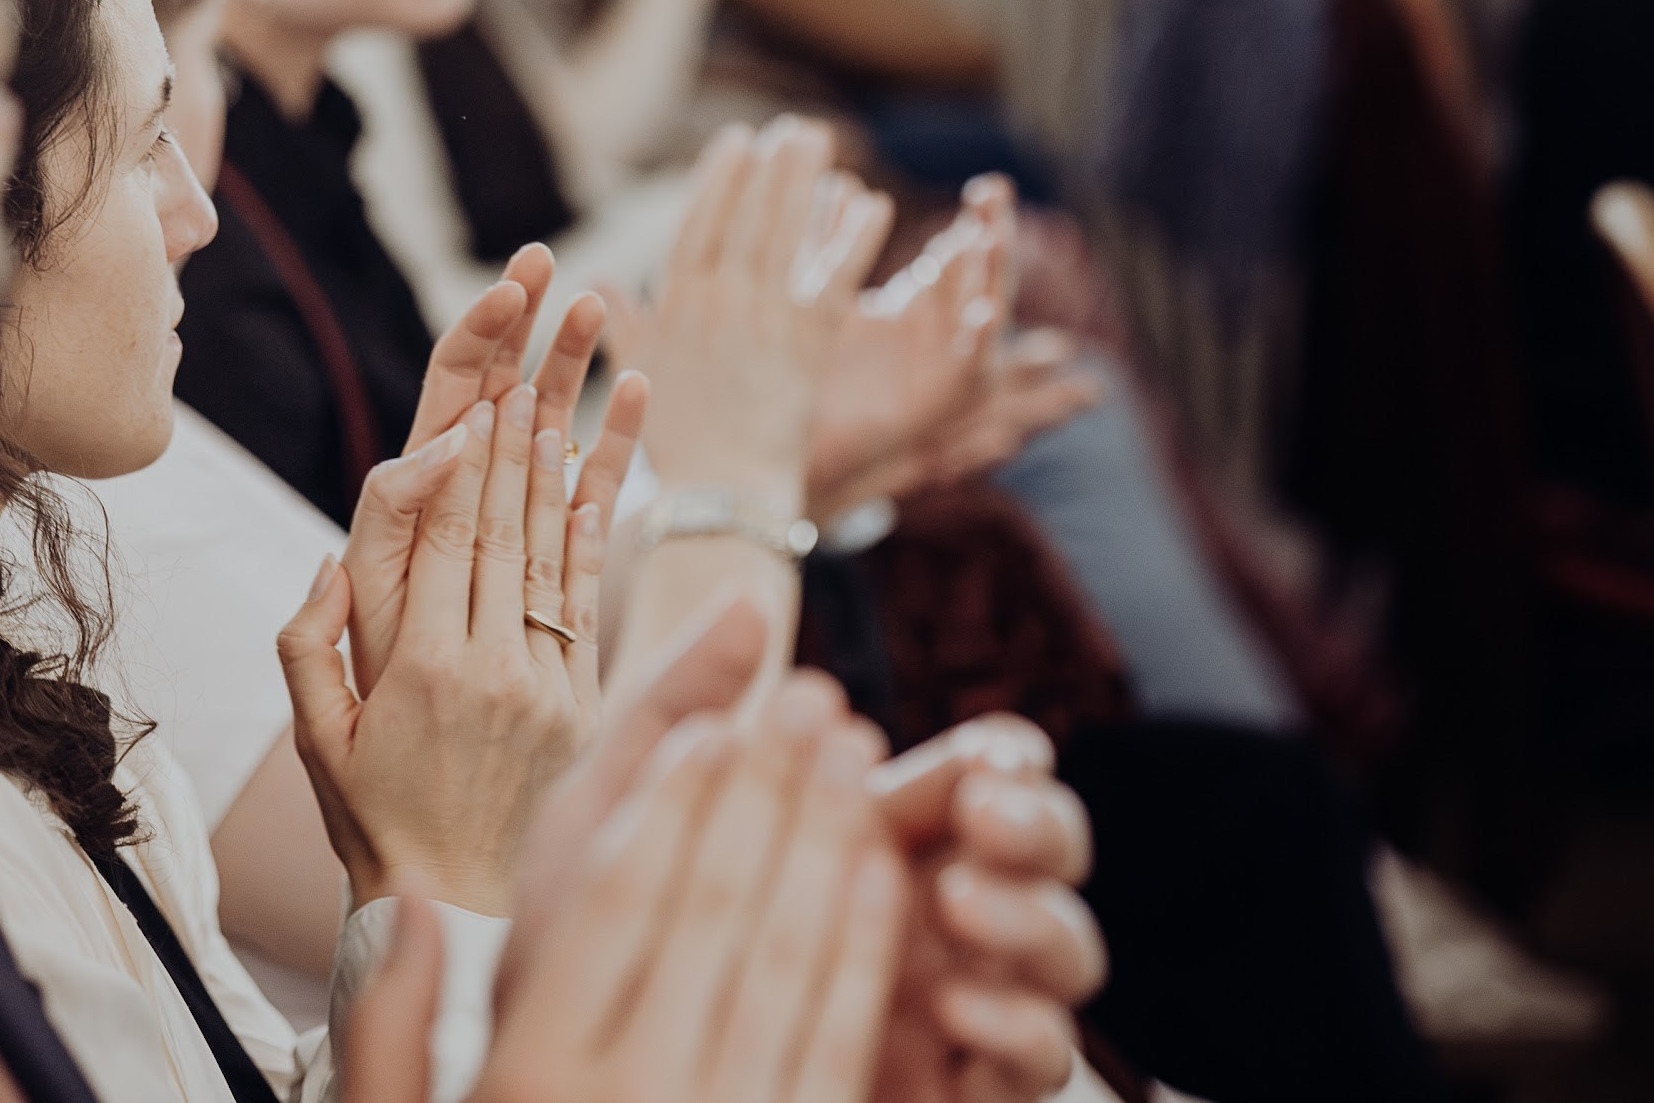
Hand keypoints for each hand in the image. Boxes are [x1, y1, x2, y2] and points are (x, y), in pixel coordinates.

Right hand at [278, 377, 637, 914]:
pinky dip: (587, 543)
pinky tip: (591, 489)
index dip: (465, 465)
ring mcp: (545, 688)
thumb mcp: (315, 736)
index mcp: (419, 670)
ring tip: (556, 408)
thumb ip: (306, 644)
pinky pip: (584, 607)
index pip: (446, 540)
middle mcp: (489, 670)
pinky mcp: (582, 706)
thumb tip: (326, 559)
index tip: (476, 402)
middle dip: (511, 448)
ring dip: (552, 477)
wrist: (453, 900)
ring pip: (548, 559)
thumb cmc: (369, 813)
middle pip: (502, 533)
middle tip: (521, 377)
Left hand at [347, 242, 646, 688]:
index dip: (474, 337)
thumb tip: (444, 444)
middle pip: (494, 393)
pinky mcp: (551, 570)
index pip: (448, 394)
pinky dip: (611, 447)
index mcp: (412, 509)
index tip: (508, 289)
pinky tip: (637, 391)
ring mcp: (510, 534)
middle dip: (519, 326)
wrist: (422, 805)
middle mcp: (461, 511)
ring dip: (571, 367)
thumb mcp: (363, 615)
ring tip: (595, 302)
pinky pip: (587, 496)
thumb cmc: (379, 722)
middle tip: (544, 257)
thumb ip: (387, 522)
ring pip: (545, 433)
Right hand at [355, 669, 905, 1102]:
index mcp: (537, 1078)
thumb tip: (409, 921)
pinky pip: (839, 1039)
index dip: (674, 804)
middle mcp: (636, 1101)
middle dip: (771, 790)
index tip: (714, 722)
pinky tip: (881, 873)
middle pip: (717, 911)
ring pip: (793, 961)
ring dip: (833, 844)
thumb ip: (391, 1043)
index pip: (618, 903)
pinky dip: (865, 950)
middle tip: (810, 696)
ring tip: (855, 753)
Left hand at [501, 600, 1103, 1102]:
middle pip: (1051, 850)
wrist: (590, 1080)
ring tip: (959, 902)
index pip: (992, 772)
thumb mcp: (623, 818)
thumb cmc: (610, 944)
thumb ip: (678, 706)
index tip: (984, 758)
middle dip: (1037, 824)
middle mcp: (942, 906)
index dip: (1009, 761)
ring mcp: (962, 1000)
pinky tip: (956, 1009)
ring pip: (1063, 951)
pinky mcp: (961, 1086)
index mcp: (889, 825)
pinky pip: (1035, 1064)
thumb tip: (746, 600)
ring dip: (1032, 918)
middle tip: (984, 814)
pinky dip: (1017, 1028)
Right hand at [623, 117, 890, 509]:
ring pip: (787, 232)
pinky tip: (873, 203)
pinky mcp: (808, 342)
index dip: (719, 178)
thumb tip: (597, 284)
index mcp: (676, 304)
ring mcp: (764, 317)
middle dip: (770, 166)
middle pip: (748, 215)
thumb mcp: (637, 374)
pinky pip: (835, 276)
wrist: (721, 493)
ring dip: (806, 182)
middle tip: (792, 130)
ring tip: (822, 143)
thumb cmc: (678, 442)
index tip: (737, 141)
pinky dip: (855, 237)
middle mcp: (719, 301)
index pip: (699, 222)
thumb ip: (625, 322)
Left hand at [808, 181, 1099, 514]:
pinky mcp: (938, 406)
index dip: (978, 220)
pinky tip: (980, 314)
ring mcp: (944, 369)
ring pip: (987, 316)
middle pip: (983, 277)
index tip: (987, 187)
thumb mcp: (821, 294)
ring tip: (990, 238)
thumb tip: (844, 182)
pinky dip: (979, 343)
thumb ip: (833, 239)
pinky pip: (971, 372)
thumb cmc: (802, 369)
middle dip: (995, 235)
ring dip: (992, 277)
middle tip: (997, 196)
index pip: (961, 252)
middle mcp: (941, 336)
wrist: (784, 440)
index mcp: (919, 306)